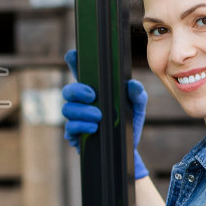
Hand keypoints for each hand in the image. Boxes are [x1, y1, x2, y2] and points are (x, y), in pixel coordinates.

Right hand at [61, 51, 148, 178]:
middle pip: (68, 91)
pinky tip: (93, 128)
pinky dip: (81, 126)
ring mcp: (76, 119)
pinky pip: (70, 128)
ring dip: (82, 111)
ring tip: (98, 117)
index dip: (73, 62)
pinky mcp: (75, 135)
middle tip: (91, 95)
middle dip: (77, 91)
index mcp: (95, 91)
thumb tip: (133, 85)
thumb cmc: (128, 124)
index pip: (80, 73)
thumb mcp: (136, 108)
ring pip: (67, 109)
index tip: (72, 54)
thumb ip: (137, 95)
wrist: (126, 151)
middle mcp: (82, 103)